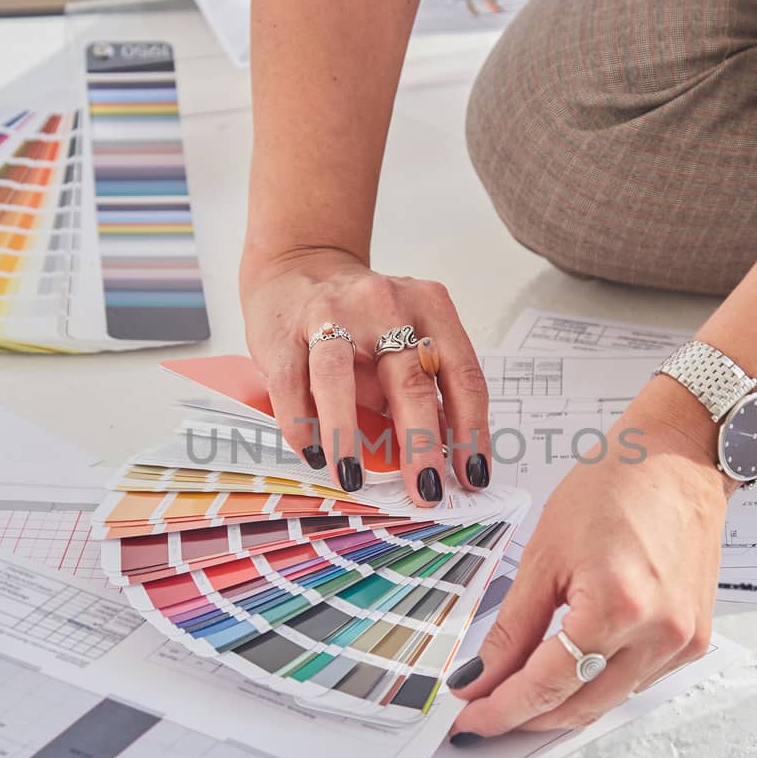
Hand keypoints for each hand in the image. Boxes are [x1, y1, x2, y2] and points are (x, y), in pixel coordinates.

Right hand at [239, 245, 491, 503]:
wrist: (300, 266)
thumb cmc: (362, 318)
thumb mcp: (407, 338)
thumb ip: (426, 388)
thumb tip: (450, 457)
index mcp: (430, 307)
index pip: (463, 376)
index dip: (472, 432)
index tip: (472, 476)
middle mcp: (385, 305)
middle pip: (410, 381)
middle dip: (421, 445)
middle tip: (427, 492)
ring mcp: (330, 315)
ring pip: (338, 379)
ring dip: (346, 436)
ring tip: (354, 480)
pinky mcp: (284, 332)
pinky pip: (292, 387)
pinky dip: (302, 426)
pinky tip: (314, 457)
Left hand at [448, 379, 729, 738]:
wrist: (677, 458)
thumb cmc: (616, 485)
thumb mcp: (544, 554)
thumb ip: (512, 628)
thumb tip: (481, 677)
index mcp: (617, 606)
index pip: (547, 685)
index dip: (502, 709)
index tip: (470, 720)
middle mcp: (659, 633)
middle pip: (579, 705)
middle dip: (527, 717)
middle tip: (485, 713)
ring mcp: (683, 641)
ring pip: (608, 702)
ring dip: (561, 705)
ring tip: (518, 696)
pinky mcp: (695, 639)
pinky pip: (636, 683)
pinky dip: (598, 685)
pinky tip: (568, 674)